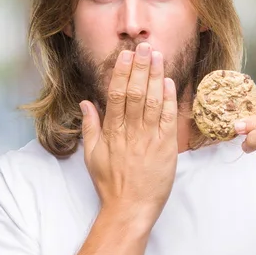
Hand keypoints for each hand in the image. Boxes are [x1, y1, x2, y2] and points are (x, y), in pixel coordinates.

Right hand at [80, 43, 178, 225]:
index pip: (117, 94)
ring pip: (152, 101)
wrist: (130, 208)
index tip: (126, 55)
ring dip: (155, 76)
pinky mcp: (166, 147)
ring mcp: (149, 138)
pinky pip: (168, 119)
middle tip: (145, 46)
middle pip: (136, 92)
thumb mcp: (92, 156)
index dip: (122, 72)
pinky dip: (169, 100)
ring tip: (158, 56)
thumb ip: (90, 127)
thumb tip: (86, 103)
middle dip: (141, 67)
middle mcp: (130, 131)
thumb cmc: (111, 183)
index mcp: (111, 132)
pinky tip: (169, 83)